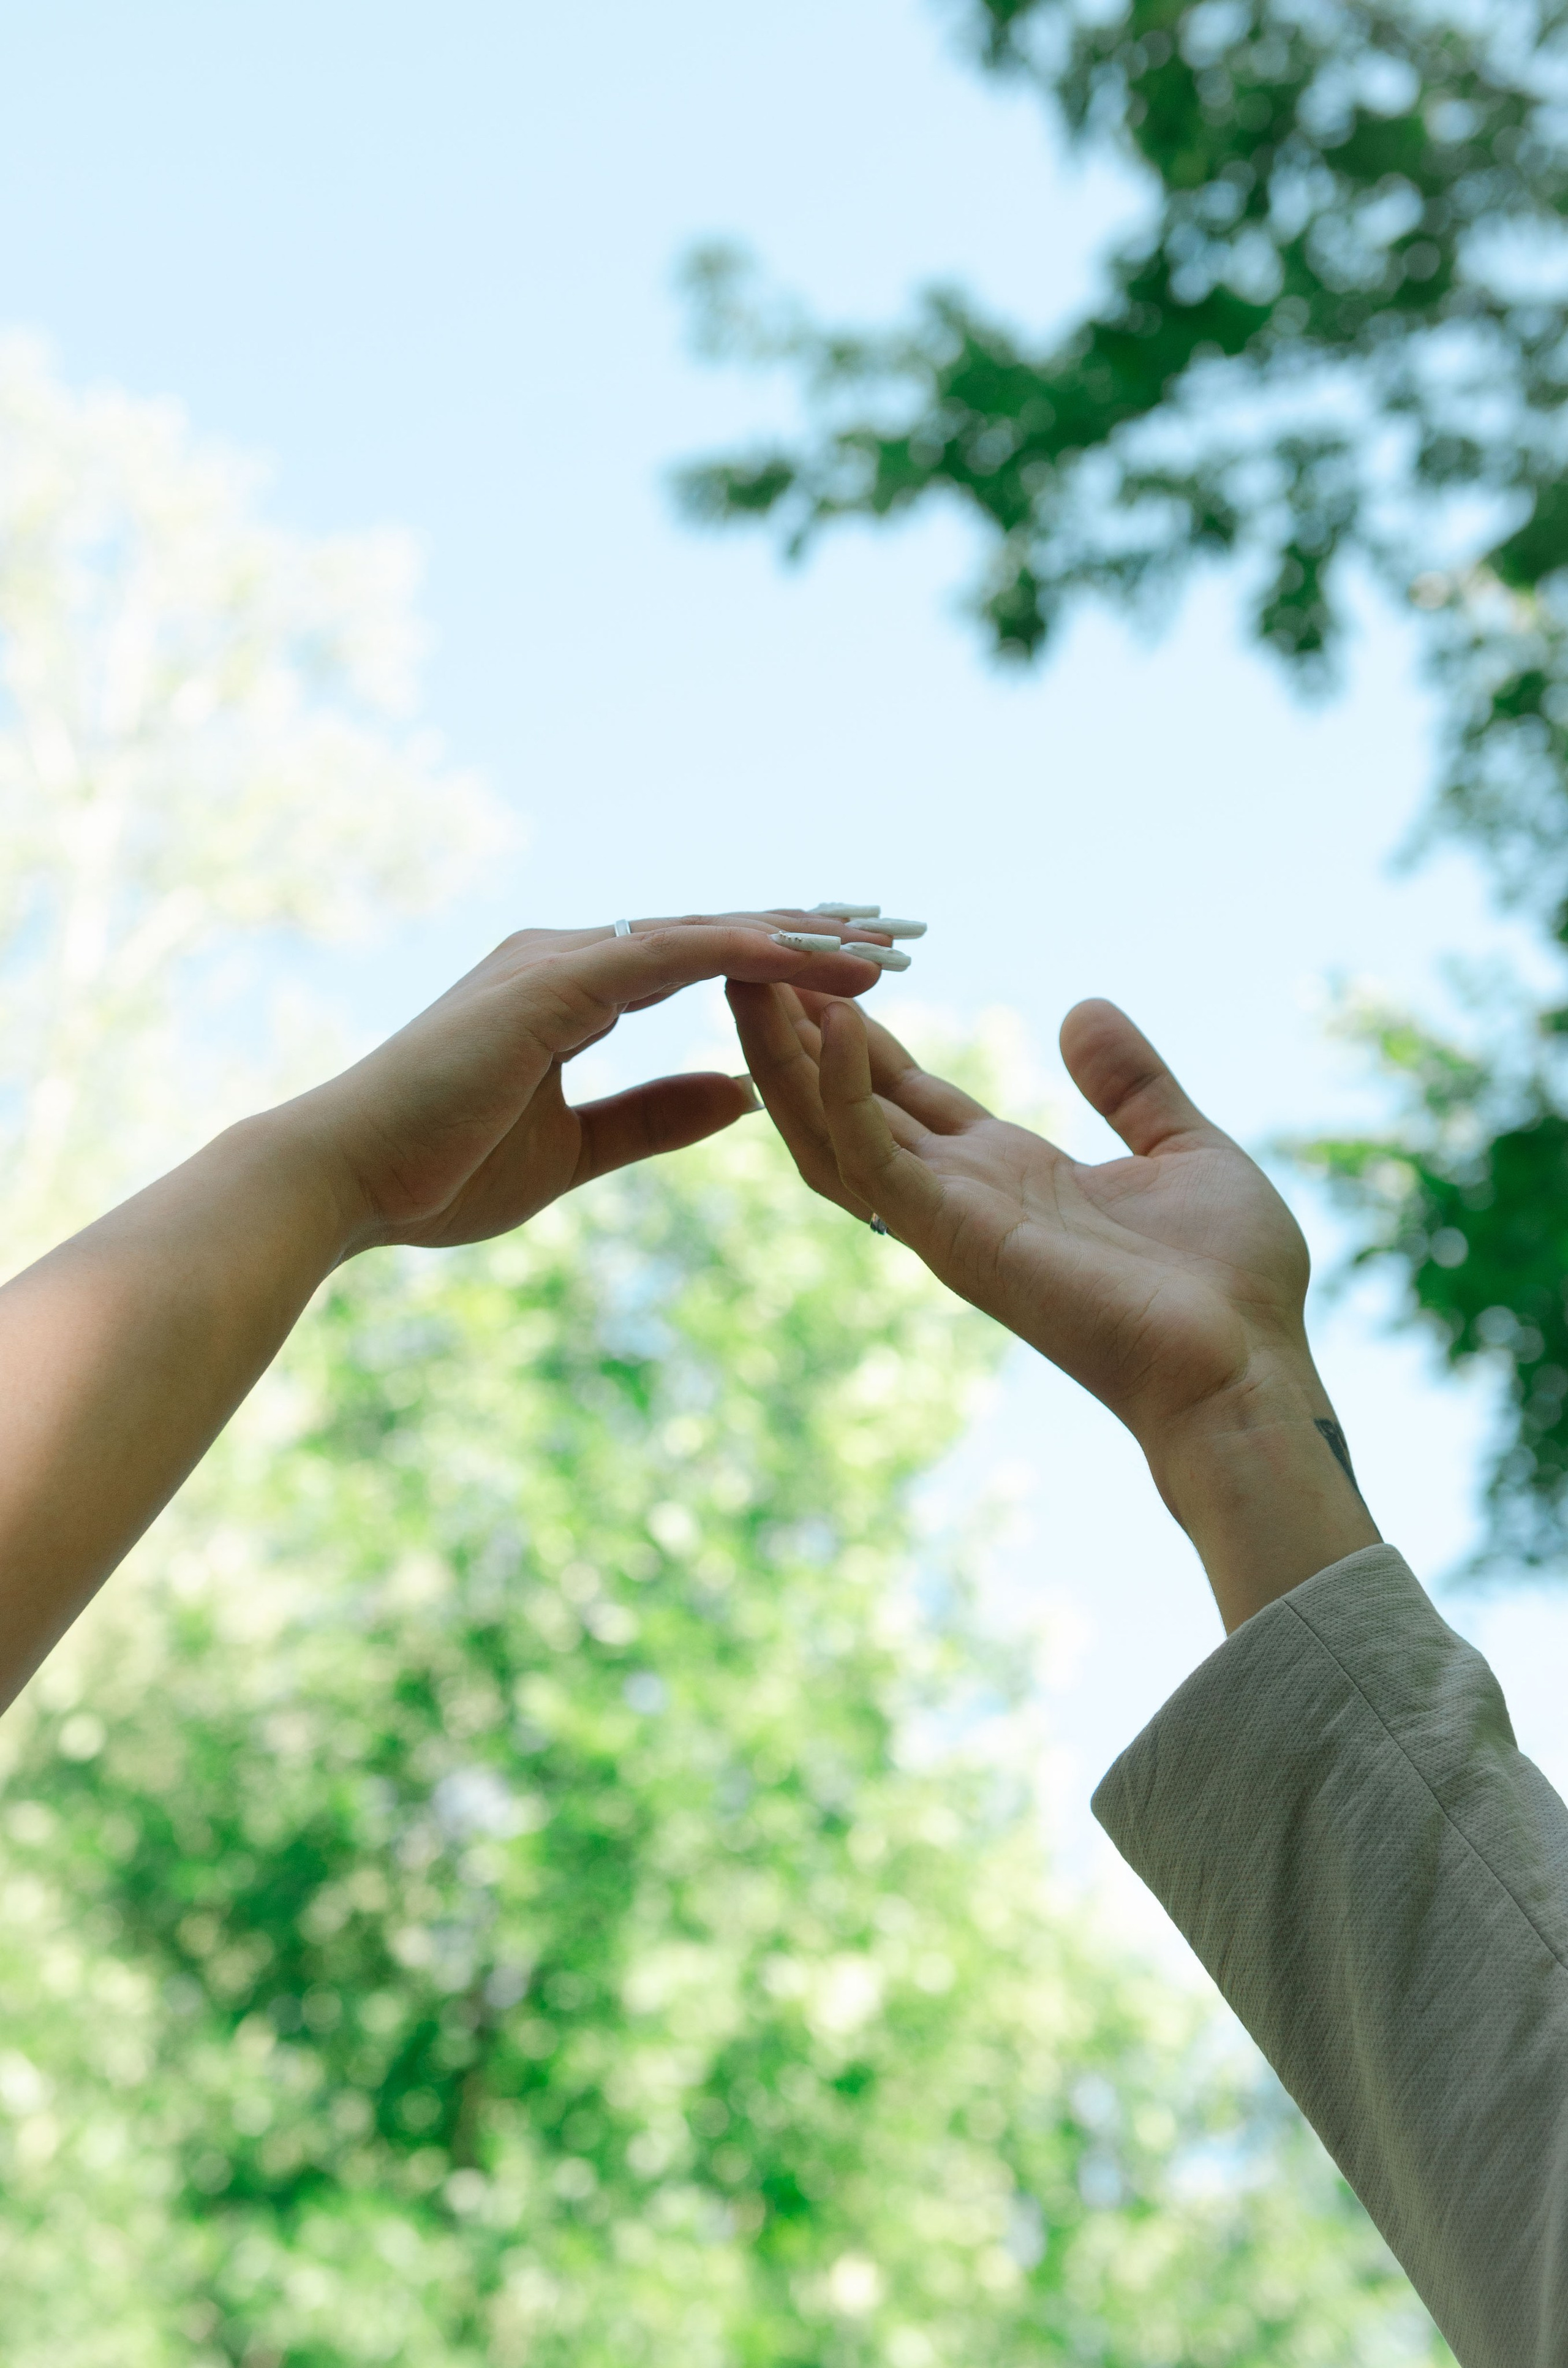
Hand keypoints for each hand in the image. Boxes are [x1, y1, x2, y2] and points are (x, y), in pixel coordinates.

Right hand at [296, 910, 899, 1253]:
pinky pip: (670, 952)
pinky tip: (809, 955)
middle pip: (718, 932)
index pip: (701, 963)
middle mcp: (570, 958)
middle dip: (809, 933)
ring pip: (707, 931)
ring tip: (884, 941)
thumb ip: (654, 1115)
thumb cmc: (437, 1171)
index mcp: (573, 993)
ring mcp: (559, 961)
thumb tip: (739, 1096)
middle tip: (899, 934)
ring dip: (800, 934)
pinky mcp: (553, 981)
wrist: (344, 1182)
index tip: (857, 971)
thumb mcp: (576, 1148)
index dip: (781, 963)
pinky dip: (744, 950)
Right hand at [730, 984, 1379, 1625]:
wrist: (1244, 1367)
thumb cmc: (1228, 1284)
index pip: (901, 1096)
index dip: (854, 1038)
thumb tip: (1085, 1010)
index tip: (818, 972)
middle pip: (841, 1107)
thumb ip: (1131, 1084)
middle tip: (750, 958)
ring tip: (751, 977)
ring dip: (785, 1058)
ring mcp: (947, 1216)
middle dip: (791, 1037)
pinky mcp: (953, 1232)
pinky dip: (843, 1090)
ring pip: (829, 1131)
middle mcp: (958, 1196)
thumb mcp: (1183, 1150)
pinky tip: (832, 1024)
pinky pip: (874, 1155)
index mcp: (1005, 1175)